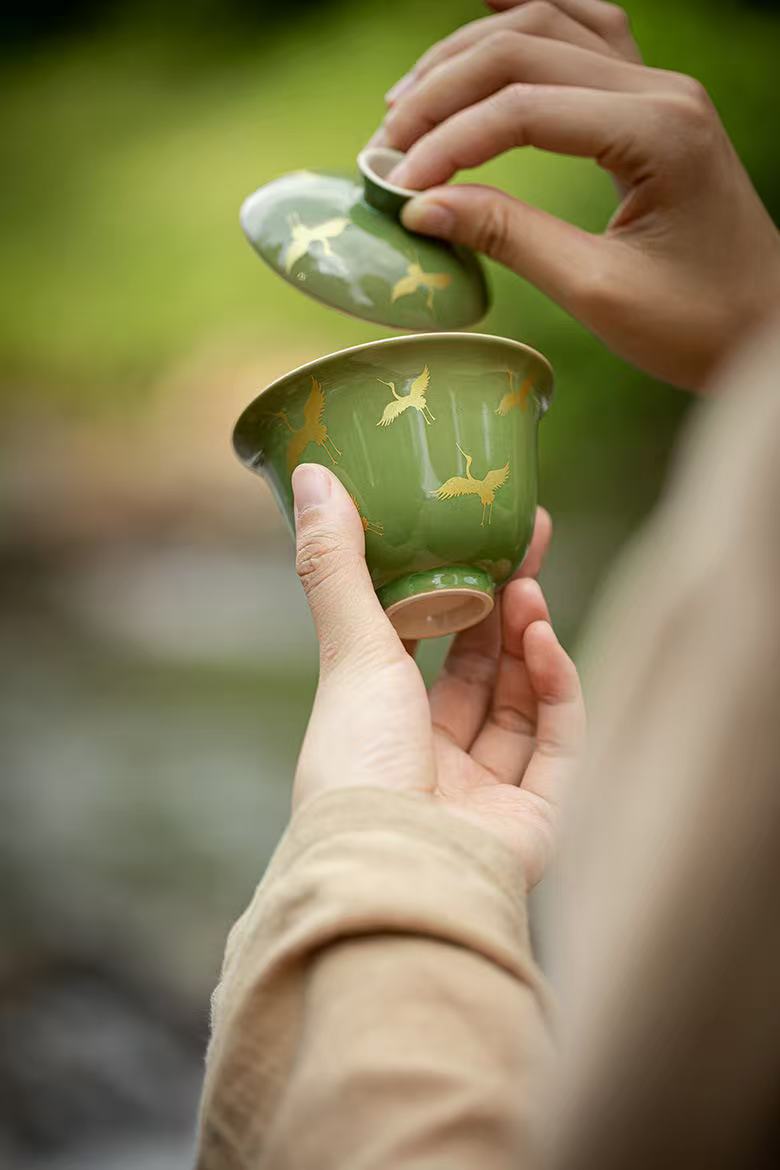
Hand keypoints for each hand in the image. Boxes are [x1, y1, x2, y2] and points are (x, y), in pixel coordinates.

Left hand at [291, 463, 583, 888]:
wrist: (393, 869)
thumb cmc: (358, 763)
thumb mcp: (348, 650)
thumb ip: (335, 563)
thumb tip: (310, 473)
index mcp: (379, 726)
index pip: (421, 648)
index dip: (449, 590)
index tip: (474, 536)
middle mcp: (429, 761)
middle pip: (478, 672)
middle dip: (501, 605)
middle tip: (527, 541)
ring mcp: (482, 794)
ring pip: (519, 706)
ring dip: (527, 642)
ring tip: (529, 589)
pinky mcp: (533, 820)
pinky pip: (556, 745)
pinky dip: (557, 689)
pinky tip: (546, 641)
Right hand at [379, 0, 779, 390]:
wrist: (767, 329)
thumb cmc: (696, 325)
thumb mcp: (597, 291)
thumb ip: (509, 237)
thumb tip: (421, 207)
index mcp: (658, 133)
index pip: (525, 108)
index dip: (448, 143)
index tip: (395, 186)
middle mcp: (664, 90)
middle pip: (528, 46)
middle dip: (444, 90)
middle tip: (385, 143)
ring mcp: (663, 88)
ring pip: (551, 25)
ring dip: (472, 52)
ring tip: (409, 99)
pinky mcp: (655, 104)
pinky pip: (585, 34)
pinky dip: (528, 23)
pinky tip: (487, 20)